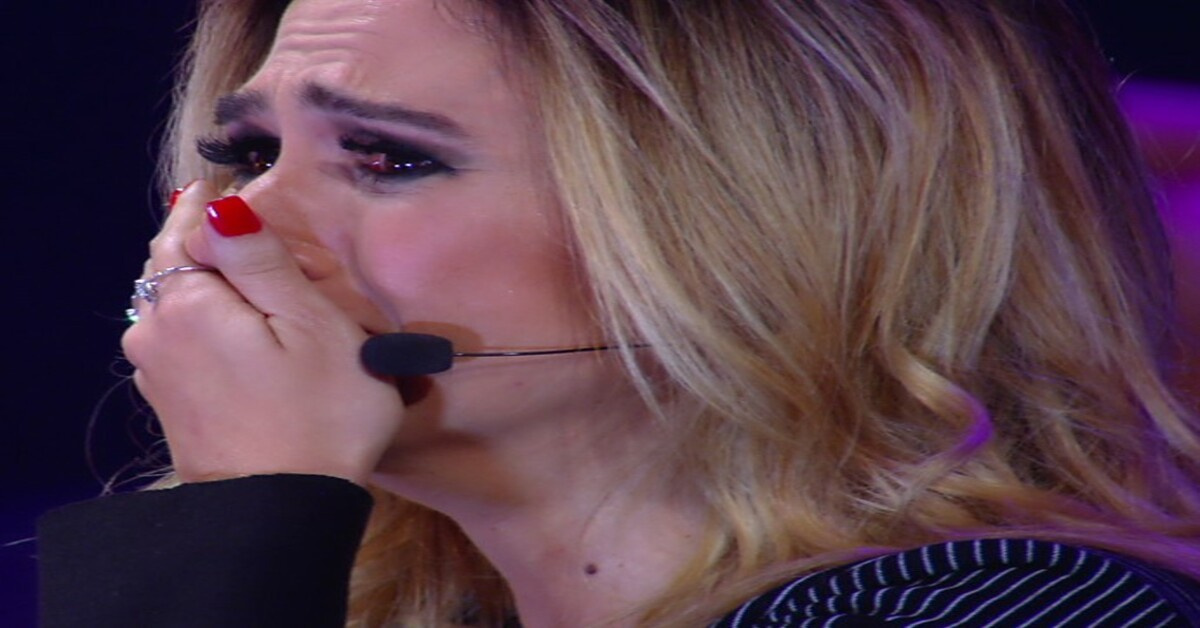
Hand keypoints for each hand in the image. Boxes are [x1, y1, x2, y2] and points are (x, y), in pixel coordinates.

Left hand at [122, 181, 403, 484]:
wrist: (287, 513)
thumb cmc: (318, 415)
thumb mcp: (310, 323)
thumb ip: (261, 259)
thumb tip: (221, 207)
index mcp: (185, 303)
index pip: (187, 226)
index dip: (225, 214)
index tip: (262, 210)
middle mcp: (154, 333)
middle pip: (174, 264)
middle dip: (213, 245)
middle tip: (268, 244)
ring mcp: (157, 373)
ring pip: (174, 302)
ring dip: (212, 286)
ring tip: (262, 287)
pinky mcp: (171, 405)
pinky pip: (180, 340)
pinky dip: (208, 324)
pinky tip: (244, 335)